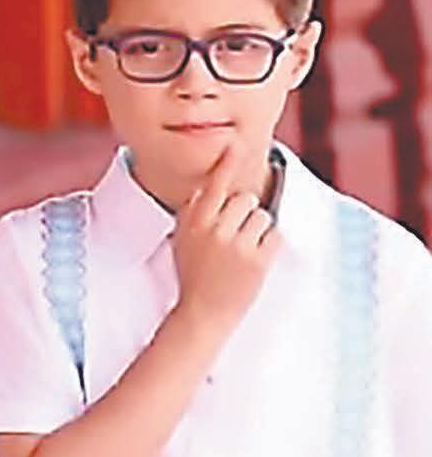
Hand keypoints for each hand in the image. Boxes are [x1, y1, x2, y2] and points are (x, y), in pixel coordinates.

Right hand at [170, 141, 279, 332]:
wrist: (202, 314)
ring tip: (243, 251)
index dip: (226, 163)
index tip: (236, 143)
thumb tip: (209, 191)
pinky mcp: (256, 260)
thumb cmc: (193, 276)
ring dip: (258, 230)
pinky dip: (268, 246)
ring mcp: (235, 244)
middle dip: (245, 213)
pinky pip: (274, 236)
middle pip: (245, 199)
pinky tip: (253, 261)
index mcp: (193, 221)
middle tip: (235, 236)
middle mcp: (213, 228)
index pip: (213, 184)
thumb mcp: (183, 241)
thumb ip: (195, 215)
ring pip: (262, 216)